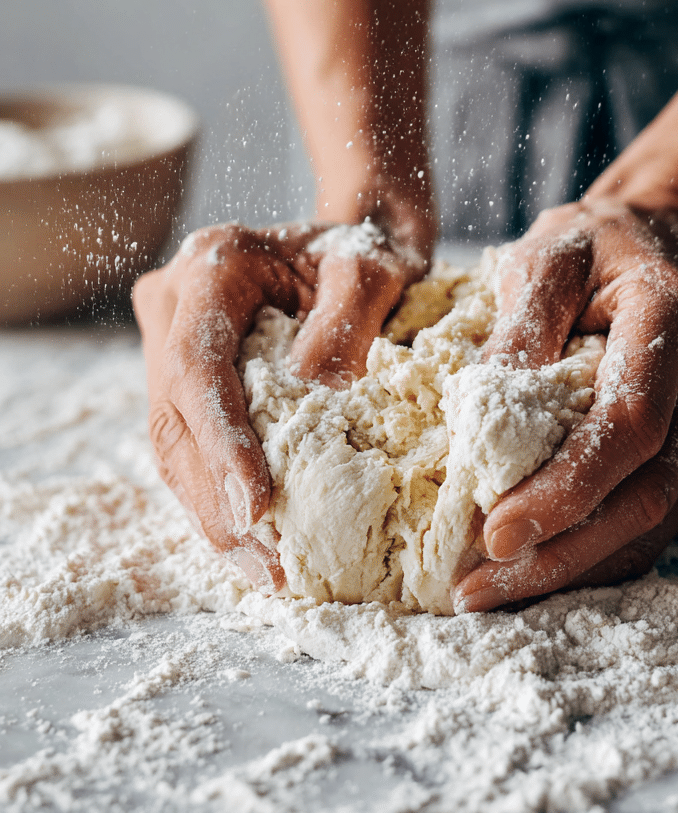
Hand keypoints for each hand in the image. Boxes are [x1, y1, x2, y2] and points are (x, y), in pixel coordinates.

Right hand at [133, 219, 427, 586]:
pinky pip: (191, 448)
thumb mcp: (372, 269)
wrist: (355, 240)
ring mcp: (170, 344)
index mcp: (210, 265)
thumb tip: (317, 391)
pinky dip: (221, 499)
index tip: (256, 504)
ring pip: (173, 444)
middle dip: (216, 499)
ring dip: (214, 514)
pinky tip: (258, 547)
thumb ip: (345, 319)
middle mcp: (174, 304)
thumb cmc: (369, 251)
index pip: (197, 364)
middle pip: (174, 417)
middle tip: (267, 564)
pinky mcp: (185, 382)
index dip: (222, 441)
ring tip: (267, 572)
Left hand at [453, 200, 677, 612]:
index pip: (631, 423)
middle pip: (646, 493)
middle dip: (559, 553)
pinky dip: (594, 551)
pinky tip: (534, 567)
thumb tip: (478, 420)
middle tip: (474, 588)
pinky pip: (658, 519)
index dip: (566, 488)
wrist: (671, 241)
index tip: (493, 531)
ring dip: (572, 566)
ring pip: (654, 522)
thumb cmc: (598, 246)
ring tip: (490, 591)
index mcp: (676, 318)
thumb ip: (519, 326)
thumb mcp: (546, 254)